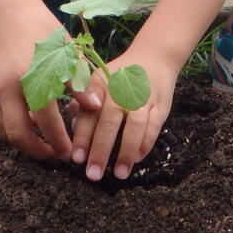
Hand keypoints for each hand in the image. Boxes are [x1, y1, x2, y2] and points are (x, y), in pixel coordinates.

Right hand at [0, 16, 101, 160]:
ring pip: (2, 130)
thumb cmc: (44, 31)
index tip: (68, 153)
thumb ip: (78, 82)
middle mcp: (6, 87)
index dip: (58, 141)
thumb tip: (95, 108)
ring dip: (22, 141)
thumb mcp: (66, 52)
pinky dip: (12, 124)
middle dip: (36, 151)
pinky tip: (30, 121)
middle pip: (17, 135)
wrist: (10, 13)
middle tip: (53, 156)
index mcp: (31, 78)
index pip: (46, 121)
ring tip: (42, 143)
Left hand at [68, 49, 178, 180]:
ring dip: (126, 152)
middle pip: (110, 122)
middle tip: (93, 175)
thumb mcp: (98, 80)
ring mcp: (142, 97)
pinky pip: (153, 128)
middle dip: (101, 150)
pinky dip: (145, 145)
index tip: (76, 158)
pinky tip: (136, 159)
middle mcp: (121, 90)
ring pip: (135, 127)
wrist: (154, 57)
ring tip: (119, 174)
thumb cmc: (119, 76)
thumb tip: (72, 123)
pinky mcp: (160, 105)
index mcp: (101, 83)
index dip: (82, 136)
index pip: (89, 112)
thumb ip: (84, 102)